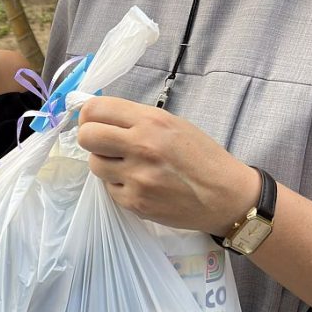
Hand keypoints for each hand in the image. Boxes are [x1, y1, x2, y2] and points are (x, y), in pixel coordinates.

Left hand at [77, 97, 258, 235]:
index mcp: (151, 121)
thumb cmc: (201, 156)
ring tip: (126, 165)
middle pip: (87, 137)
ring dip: (105, 163)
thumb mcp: (173, 124)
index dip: (88, 115)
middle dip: (90, 138)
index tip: (92, 121)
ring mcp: (136, 177)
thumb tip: (98, 117)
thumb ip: (136, 119)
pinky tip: (139, 183)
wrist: (225, 195)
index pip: (97, 109)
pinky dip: (118, 184)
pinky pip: (109, 188)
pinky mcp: (135, 202)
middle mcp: (141, 146)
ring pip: (94, 164)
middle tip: (103, 143)